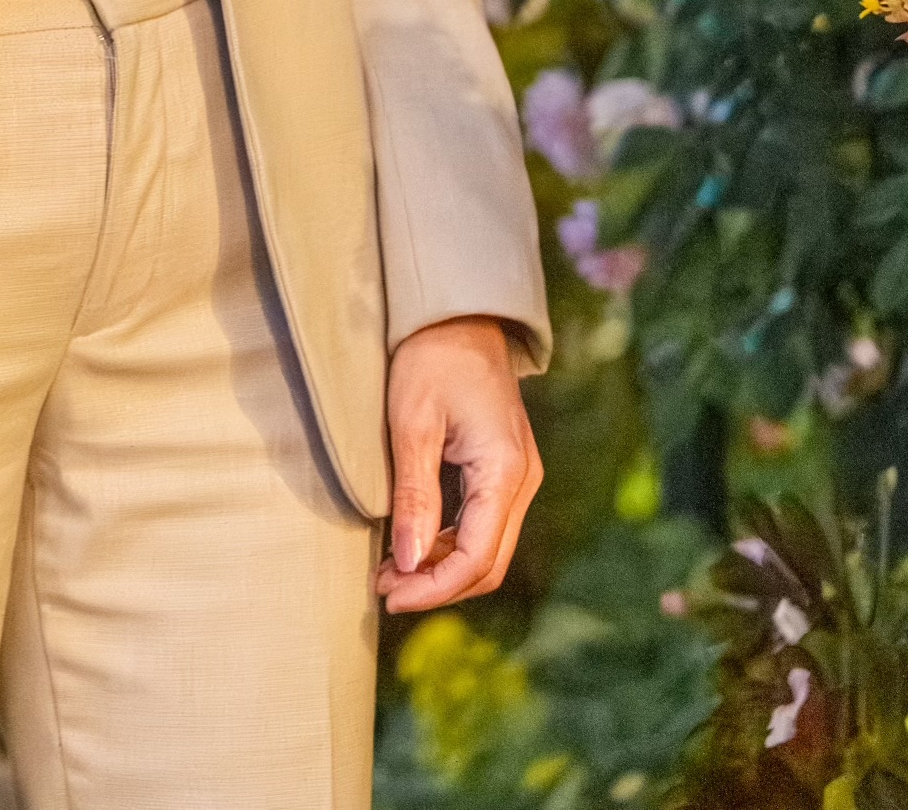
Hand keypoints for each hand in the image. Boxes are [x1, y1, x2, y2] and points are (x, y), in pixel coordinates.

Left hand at [375, 315, 541, 614]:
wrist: (460, 313)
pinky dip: (450, 542)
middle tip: (384, 588)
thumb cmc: (432, 357)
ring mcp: (519, 476)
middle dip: (437, 585)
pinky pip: (484, 523)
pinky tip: (414, 542)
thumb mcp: (413, 422)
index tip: (388, 594)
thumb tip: (408, 563)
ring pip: (487, 548)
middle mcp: (523, 481)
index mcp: (505, 472)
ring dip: (442, 567)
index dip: (432, 588)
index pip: (475, 558)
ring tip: (391, 569)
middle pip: (487, 562)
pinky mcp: (506, 469)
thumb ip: (415, 495)